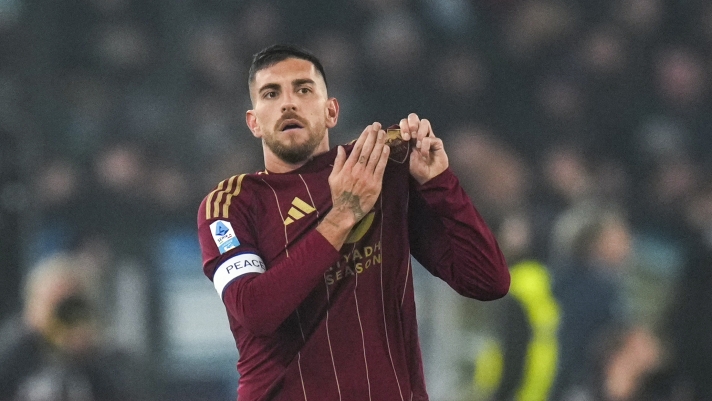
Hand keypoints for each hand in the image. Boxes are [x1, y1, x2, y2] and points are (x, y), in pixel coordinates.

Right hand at [319, 123, 389, 248]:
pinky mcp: (375, 184)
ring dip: (379, 143)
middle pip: (367, 149)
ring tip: (383, 133)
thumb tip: (341, 148)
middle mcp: (358, 170)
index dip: (363, 136)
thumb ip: (338, 162)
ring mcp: (367, 177)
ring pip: (375, 156)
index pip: (357, 148)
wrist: (346, 211)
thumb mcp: (333, 177)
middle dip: (373, 136)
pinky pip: (381, 168)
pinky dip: (384, 157)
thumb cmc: (339, 194)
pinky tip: (386, 148)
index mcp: (348, 167)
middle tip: (377, 125)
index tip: (368, 128)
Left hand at [399, 113, 448, 183]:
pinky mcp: (437, 142)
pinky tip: (424, 153)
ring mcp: (428, 136)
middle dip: (411, 123)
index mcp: (408, 136)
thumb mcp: (404, 158)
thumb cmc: (416, 168)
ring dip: (420, 131)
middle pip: (414, 117)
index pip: (404, 122)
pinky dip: (426, 145)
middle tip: (411, 135)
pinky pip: (431, 138)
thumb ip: (400, 147)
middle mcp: (417, 134)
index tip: (404, 137)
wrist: (429, 178)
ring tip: (417, 143)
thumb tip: (395, 136)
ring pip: (424, 122)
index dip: (403, 126)